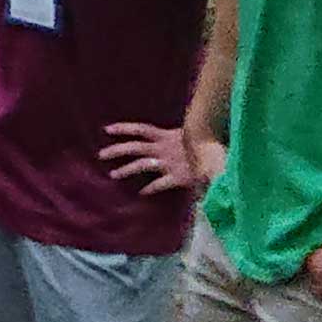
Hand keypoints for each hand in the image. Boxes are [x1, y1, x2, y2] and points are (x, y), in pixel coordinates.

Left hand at [101, 117, 216, 198]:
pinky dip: (151, 188)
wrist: (221, 154)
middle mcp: (164, 148)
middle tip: (100, 155)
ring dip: (126, 169)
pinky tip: (142, 192)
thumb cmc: (208, 143)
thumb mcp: (192, 137)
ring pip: (142, 164)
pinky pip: (160, 184)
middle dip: (117, 150)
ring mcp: (169, 163)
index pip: (141, 129)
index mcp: (168, 135)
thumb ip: (180, 140)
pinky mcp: (177, 177)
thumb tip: (172, 140)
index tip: (106, 129)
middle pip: (135, 147)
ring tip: (112, 174)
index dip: (124, 128)